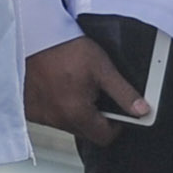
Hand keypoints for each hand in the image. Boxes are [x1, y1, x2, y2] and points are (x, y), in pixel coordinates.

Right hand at [24, 33, 149, 148]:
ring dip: (75, 111)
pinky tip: (58, 87)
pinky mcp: (29, 109)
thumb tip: (142, 110)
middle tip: (94, 91)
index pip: (104, 137)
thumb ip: (124, 93)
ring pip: (67, 124)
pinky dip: (56, 106)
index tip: (116, 110)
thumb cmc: (65, 48)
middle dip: (95, 116)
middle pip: (86, 131)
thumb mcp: (102, 68)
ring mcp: (40, 116)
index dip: (116, 124)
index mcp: (77, 114)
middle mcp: (57, 120)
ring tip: (75, 85)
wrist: (35, 35)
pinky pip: (49, 116)